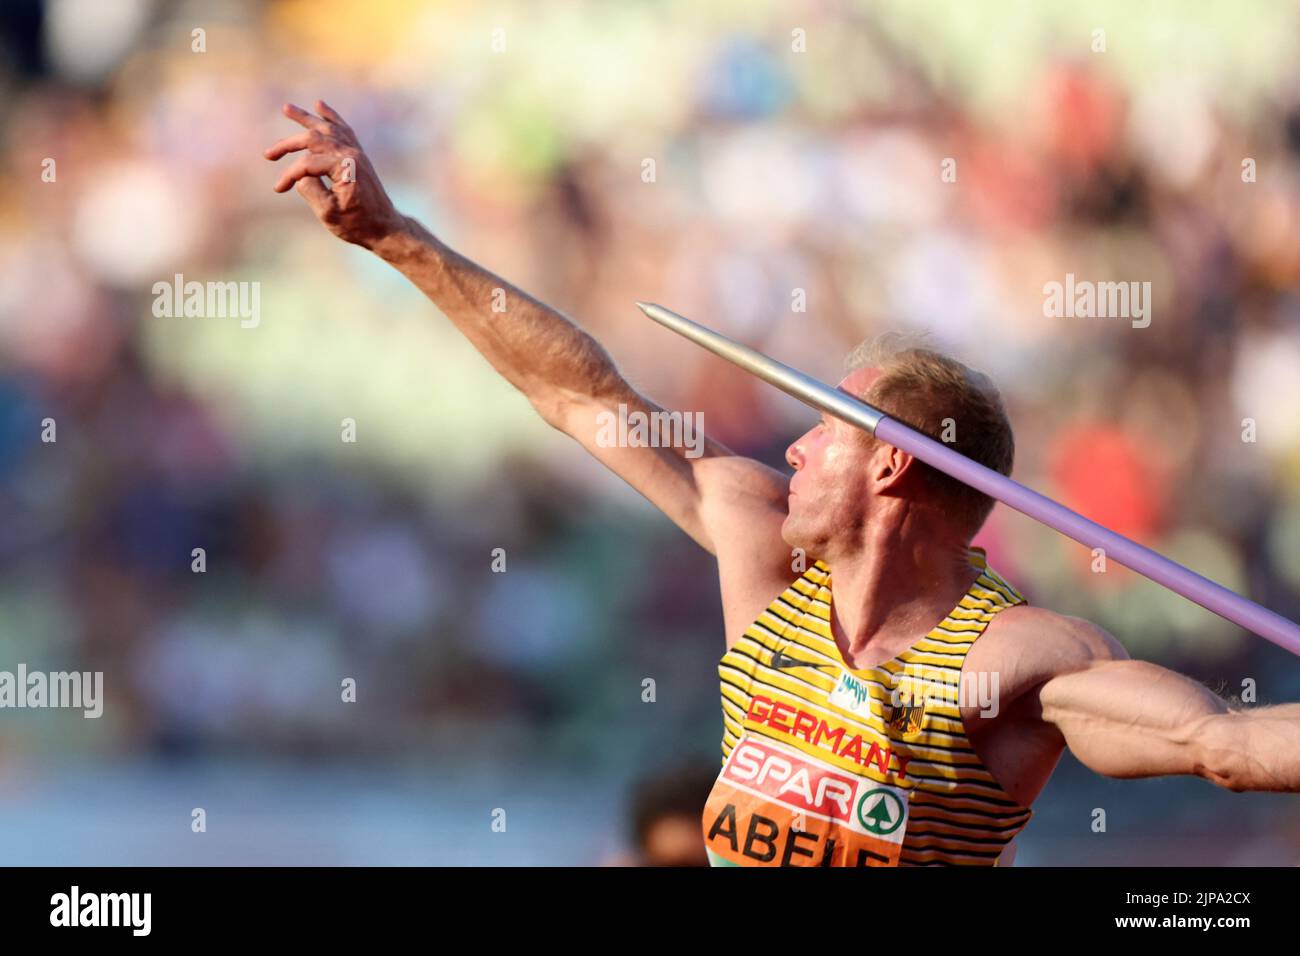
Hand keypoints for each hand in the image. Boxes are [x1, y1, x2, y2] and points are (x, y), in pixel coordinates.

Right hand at [264, 100, 406, 248]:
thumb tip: (300, 174)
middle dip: (288, 144)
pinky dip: (330, 117)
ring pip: (327, 127)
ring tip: (287, 108)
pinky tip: (320, 106)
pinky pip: (343, 129)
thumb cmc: (357, 224)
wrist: (385, 228)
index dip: (289, 175)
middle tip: (268, 154)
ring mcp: (357, 152)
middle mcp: (351, 154)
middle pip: (313, 139)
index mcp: (344, 167)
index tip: (279, 189)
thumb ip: (310, 190)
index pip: (307, 163)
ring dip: (306, 118)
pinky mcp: (359, 155)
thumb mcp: (328, 213)